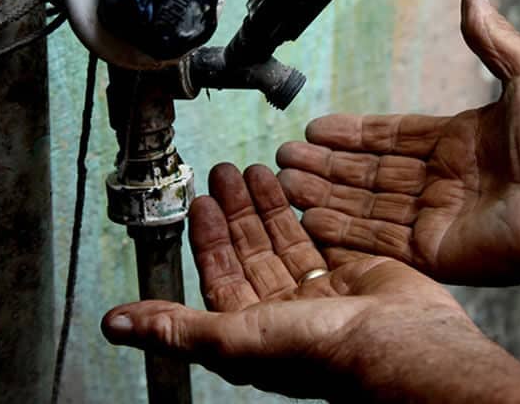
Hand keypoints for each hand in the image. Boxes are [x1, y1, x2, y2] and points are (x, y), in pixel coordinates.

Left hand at [101, 164, 519, 401]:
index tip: (200, 201)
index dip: (208, 239)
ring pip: (287, 239)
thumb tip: (118, 325)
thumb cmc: (324, 351)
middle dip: (236, 211)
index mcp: (255, 330)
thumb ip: (177, 327)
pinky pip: (324, 235)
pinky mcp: (356, 270)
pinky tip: (298, 188)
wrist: (402, 344)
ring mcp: (324, 290)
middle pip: (253, 251)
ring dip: (268, 205)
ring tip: (257, 168)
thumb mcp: (236, 337)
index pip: (222, 276)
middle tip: (225, 171)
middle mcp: (287, 311)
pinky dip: (308, 212)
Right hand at [276, 0, 519, 284]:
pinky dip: (344, 231)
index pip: (391, 138)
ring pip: (367, 204)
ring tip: (284, 182)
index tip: (316, 129)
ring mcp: (437, 219)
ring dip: (324, 193)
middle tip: (284, 158)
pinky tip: (310, 217)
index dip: (353, 134)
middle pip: (370, 172)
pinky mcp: (435, 252)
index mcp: (458, 143)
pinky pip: (379, 240)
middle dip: (326, 165)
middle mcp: (442, 182)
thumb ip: (490, 36)